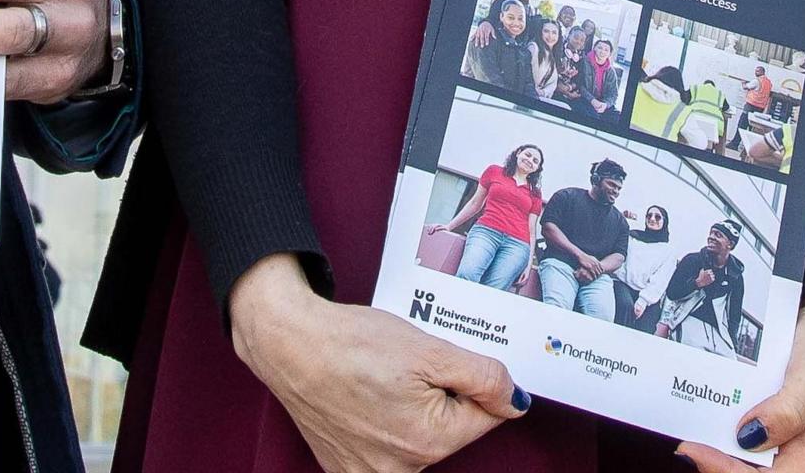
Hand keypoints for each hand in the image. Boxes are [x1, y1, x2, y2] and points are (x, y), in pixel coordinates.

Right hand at [231, 254, 521, 472]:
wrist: (289, 344)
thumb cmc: (353, 343)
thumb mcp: (430, 350)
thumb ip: (483, 378)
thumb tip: (516, 403)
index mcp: (430, 441)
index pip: (485, 414)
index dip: (470, 379)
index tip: (441, 361)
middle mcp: (401, 469)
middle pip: (451, 428)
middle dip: (441, 394)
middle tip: (407, 365)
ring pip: (419, 438)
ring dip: (413, 409)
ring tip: (383, 380)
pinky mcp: (345, 469)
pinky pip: (385, 449)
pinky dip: (384, 424)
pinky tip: (365, 398)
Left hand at [680, 289, 804, 471]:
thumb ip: (789, 409)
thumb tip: (750, 438)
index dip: (731, 471)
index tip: (698, 451)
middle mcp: (799, 451)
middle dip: (719, 463)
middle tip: (687, 445)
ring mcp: (782, 439)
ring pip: (743, 459)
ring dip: (717, 449)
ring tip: (690, 433)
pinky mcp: (767, 423)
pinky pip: (740, 437)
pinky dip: (721, 430)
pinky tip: (704, 416)